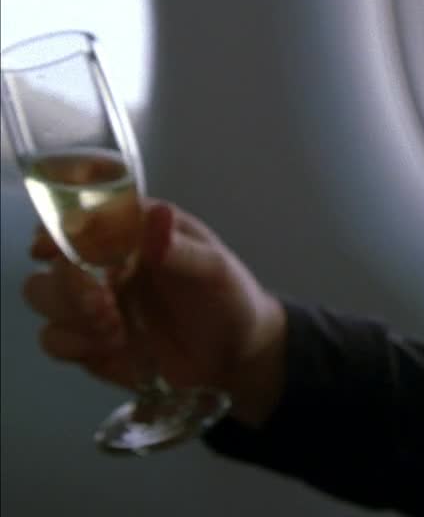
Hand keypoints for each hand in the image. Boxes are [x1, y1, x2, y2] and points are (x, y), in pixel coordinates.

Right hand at [23, 200, 286, 426]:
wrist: (235, 354)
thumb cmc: (228, 297)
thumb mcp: (215, 270)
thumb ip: (180, 248)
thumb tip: (154, 215)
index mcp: (135, 229)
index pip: (83, 214)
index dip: (62, 228)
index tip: (52, 247)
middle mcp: (105, 258)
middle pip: (55, 258)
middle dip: (69, 282)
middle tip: (103, 302)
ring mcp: (92, 299)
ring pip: (42, 294)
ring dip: (69, 312)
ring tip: (114, 328)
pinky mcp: (88, 338)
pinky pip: (54, 338)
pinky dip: (74, 343)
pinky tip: (110, 347)